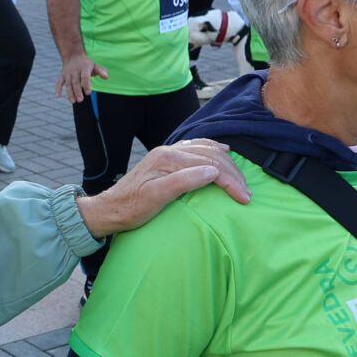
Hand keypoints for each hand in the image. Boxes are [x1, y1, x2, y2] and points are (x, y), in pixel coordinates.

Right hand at [56, 52, 108, 103]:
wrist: (73, 54)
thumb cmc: (86, 63)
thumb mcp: (94, 65)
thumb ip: (101, 71)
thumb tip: (106, 77)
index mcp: (84, 68)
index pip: (85, 77)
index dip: (86, 85)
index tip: (88, 93)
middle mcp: (75, 70)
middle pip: (76, 82)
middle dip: (77, 91)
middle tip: (80, 100)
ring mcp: (68, 73)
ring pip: (68, 83)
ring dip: (70, 92)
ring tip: (73, 101)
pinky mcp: (62, 75)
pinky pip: (59, 82)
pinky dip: (58, 88)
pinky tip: (57, 96)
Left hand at [75, 139, 250, 236]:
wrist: (110, 209)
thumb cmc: (131, 208)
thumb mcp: (156, 199)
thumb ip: (183, 182)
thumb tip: (213, 171)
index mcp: (168, 159)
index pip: (209, 165)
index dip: (230, 181)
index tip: (244, 198)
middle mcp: (169, 151)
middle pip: (211, 156)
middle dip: (233, 173)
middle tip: (247, 192)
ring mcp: (167, 153)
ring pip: (206, 150)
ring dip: (226, 162)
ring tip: (241, 177)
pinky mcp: (166, 158)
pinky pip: (196, 148)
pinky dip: (213, 149)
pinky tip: (222, 151)